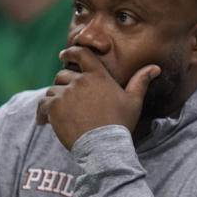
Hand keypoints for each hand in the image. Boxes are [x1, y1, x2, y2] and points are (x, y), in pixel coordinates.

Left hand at [36, 46, 159, 148]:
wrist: (104, 144)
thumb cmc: (120, 122)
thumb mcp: (134, 101)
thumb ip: (141, 81)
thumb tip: (155, 67)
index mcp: (98, 76)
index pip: (82, 55)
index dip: (71, 52)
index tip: (64, 54)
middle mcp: (80, 81)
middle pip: (63, 75)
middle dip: (63, 84)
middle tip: (65, 96)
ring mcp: (66, 93)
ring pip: (52, 90)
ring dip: (54, 99)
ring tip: (58, 113)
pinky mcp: (54, 107)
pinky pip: (42, 104)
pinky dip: (42, 112)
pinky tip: (43, 122)